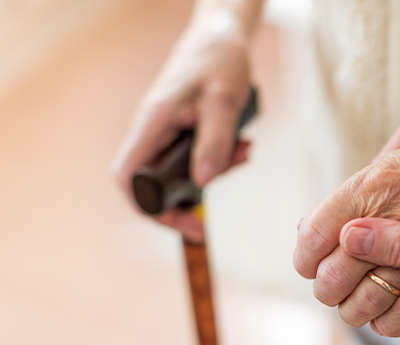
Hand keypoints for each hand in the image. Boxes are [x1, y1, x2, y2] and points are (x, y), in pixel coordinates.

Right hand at [112, 27, 252, 241]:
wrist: (222, 38)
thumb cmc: (219, 61)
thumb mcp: (224, 100)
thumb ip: (215, 141)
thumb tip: (203, 182)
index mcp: (153, 122)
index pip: (128, 177)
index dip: (147, 206)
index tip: (183, 222)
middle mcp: (153, 132)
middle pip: (151, 185)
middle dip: (183, 203)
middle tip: (207, 221)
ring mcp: (166, 134)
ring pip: (178, 174)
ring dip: (212, 175)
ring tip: (243, 154)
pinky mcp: (183, 134)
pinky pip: (196, 160)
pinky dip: (219, 160)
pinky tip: (243, 147)